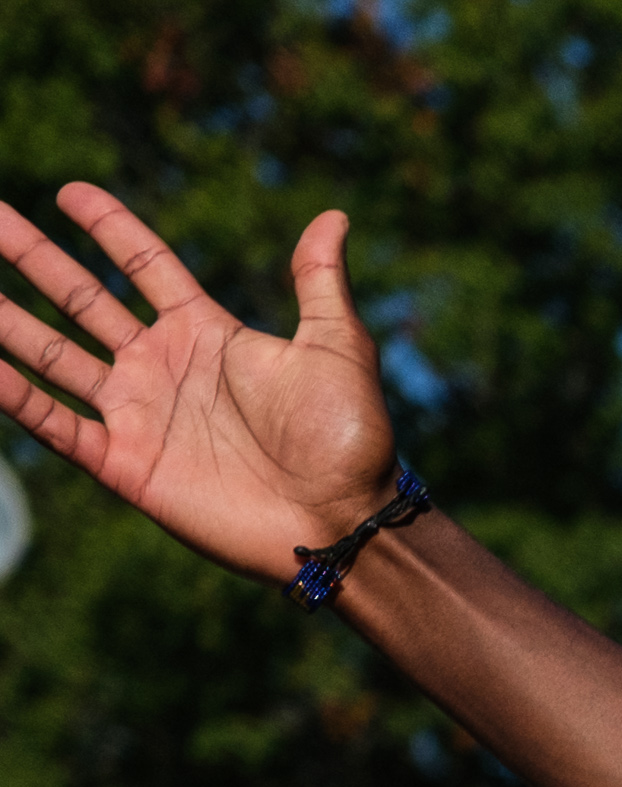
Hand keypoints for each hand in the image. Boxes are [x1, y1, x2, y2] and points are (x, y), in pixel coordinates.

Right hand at [0, 188, 398, 582]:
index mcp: (206, 333)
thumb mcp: (338, 348)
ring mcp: (138, 414)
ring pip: (52, 354)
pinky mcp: (124, 463)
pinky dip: (12, 394)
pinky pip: (53, 422)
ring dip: (6, 320)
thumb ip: (319, 282)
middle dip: (34, 258)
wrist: (341, 521)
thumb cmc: (348, 438)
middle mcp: (162, 367)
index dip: (110, 228)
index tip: (69, 191)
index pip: (145, 265)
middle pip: (81, 299)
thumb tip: (333, 215)